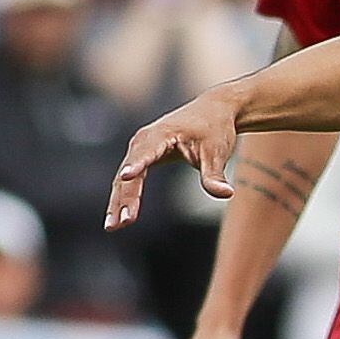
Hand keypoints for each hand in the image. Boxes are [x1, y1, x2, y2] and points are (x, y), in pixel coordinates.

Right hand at [107, 83, 245, 227]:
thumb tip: (226, 194)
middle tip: (123, 222)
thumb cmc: (216, 129)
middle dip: (125, 197)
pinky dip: (123, 198)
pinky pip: (128, 180)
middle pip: (129, 171)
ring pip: (124, 178)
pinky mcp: (142, 156)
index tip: (126, 176)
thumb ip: (215, 175)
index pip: (145, 152)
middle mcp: (144, 139)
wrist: (215, 111)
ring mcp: (140, 148)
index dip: (136, 165)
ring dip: (118, 202)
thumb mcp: (217, 152)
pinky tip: (119, 218)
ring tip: (112, 227)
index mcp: (162, 134)